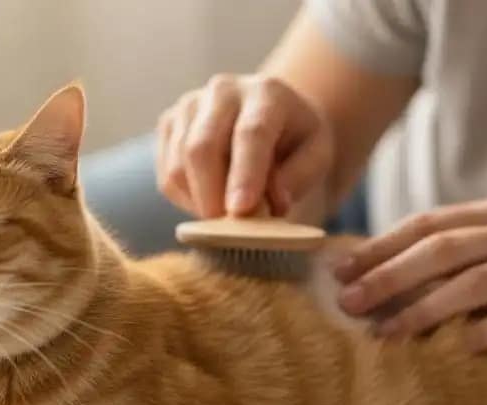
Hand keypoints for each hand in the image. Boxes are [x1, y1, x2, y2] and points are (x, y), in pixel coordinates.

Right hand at [155, 73, 333, 217]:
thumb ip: (300, 176)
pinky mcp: (169, 125)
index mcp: (266, 92)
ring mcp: (189, 105)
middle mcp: (222, 91)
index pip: (251, 134)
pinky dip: (188, 200)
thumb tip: (275, 202)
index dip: (245, 174)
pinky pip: (168, 176)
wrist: (269, 116)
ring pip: (179, 166)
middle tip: (227, 232)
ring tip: (230, 217)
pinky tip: (213, 201)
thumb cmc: (296, 140)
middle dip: (212, 196)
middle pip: (202, 147)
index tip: (241, 211)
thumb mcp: (317, 154)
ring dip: (201, 203)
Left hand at [334, 197, 486, 351]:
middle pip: (443, 250)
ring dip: (425, 309)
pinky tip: (457, 350)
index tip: (338, 270)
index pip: (427, 224)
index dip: (380, 246)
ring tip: (386, 334)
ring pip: (476, 284)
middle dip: (390, 276)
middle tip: (348, 302)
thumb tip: (382, 272)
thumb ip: (459, 250)